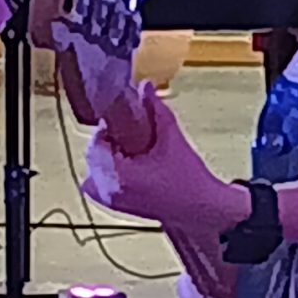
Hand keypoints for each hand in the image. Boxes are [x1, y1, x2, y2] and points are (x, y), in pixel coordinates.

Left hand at [84, 86, 248, 240]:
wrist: (203, 210)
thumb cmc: (190, 183)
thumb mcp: (172, 140)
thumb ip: (156, 110)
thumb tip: (145, 87)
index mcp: (118, 175)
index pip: (97, 141)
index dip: (110, 127)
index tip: (125, 119)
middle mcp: (109, 191)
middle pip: (94, 155)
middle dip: (111, 141)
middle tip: (132, 133)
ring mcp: (111, 201)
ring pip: (94, 168)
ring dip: (108, 156)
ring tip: (133, 151)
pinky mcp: (117, 206)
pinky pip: (99, 184)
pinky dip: (109, 172)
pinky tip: (131, 166)